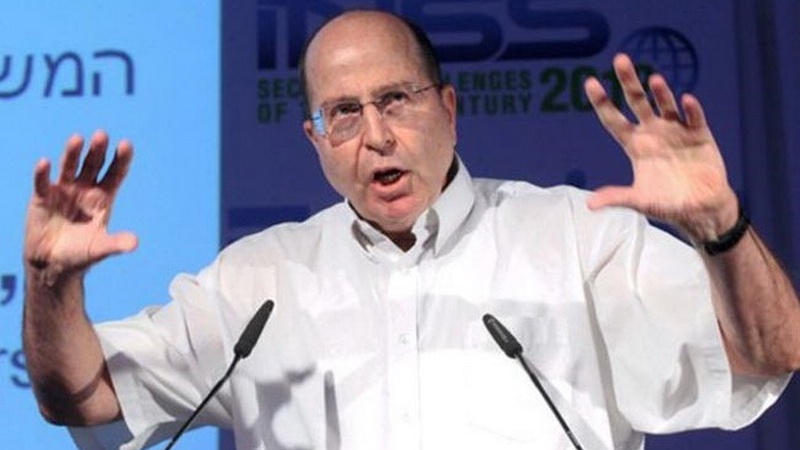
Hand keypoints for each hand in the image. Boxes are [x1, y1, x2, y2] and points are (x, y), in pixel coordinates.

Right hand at [24, 130, 137, 280]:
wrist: (53, 264)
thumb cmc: (81, 254)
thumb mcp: (100, 249)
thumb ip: (116, 244)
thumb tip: (134, 244)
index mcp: (104, 197)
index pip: (115, 173)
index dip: (121, 159)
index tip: (126, 144)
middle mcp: (85, 189)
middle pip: (93, 164)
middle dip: (98, 150)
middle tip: (102, 135)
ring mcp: (64, 190)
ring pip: (69, 167)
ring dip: (72, 153)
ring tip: (77, 139)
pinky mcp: (42, 198)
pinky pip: (42, 182)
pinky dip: (42, 173)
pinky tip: (44, 163)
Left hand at [584, 54, 738, 240]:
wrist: (702, 209)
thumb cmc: (668, 204)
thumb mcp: (640, 201)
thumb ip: (617, 197)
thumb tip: (590, 205)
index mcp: (635, 145)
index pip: (614, 119)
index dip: (602, 102)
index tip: (590, 82)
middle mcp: (653, 133)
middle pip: (637, 102)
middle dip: (628, 82)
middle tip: (620, 60)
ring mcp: (676, 131)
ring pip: (665, 106)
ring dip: (660, 93)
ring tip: (654, 79)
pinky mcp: (700, 136)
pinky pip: (694, 119)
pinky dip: (691, 110)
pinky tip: (686, 100)